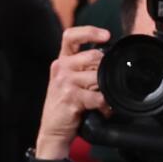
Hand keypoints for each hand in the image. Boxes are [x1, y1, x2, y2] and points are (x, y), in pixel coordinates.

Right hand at [35, 26, 110, 158]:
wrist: (53, 130)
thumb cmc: (65, 105)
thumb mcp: (69, 81)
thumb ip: (84, 68)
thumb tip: (110, 60)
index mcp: (61, 61)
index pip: (71, 36)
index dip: (90, 32)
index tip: (106, 36)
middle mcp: (60, 68)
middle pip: (93, 56)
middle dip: (105, 70)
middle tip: (105, 85)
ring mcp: (64, 82)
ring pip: (98, 76)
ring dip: (107, 91)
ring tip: (105, 101)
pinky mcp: (70, 97)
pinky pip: (98, 96)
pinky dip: (105, 105)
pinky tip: (103, 110)